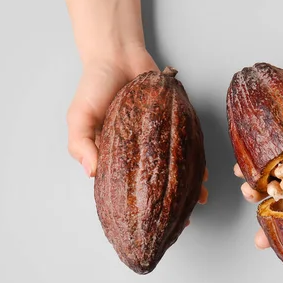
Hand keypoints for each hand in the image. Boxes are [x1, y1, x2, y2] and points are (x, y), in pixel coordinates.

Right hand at [66, 47, 208, 214]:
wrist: (117, 55)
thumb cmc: (95, 87)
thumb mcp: (79, 116)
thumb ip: (81, 144)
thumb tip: (92, 172)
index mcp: (115, 155)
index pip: (127, 187)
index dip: (138, 208)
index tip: (150, 226)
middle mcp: (139, 150)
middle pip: (155, 181)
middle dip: (169, 202)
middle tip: (183, 221)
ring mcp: (158, 138)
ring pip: (175, 167)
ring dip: (188, 184)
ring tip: (200, 199)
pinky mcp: (174, 123)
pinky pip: (187, 144)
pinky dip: (195, 158)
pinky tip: (203, 171)